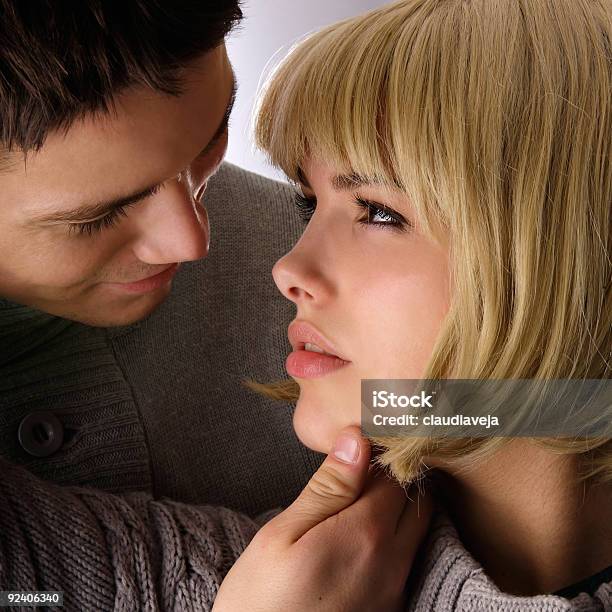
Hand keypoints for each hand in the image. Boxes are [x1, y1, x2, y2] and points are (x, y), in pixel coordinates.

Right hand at [212, 425, 433, 611]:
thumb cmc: (261, 601)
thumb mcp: (282, 535)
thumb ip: (327, 488)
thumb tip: (357, 440)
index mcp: (364, 533)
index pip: (395, 475)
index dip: (382, 454)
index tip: (366, 443)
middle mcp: (391, 561)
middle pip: (417, 502)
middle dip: (399, 479)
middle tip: (367, 469)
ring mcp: (394, 590)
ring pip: (418, 532)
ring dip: (401, 508)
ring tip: (364, 498)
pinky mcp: (390, 611)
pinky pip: (407, 560)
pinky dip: (397, 537)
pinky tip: (365, 536)